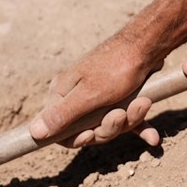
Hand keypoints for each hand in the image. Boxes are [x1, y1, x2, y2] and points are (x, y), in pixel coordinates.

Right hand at [29, 37, 163, 148]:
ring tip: (142, 104)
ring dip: (129, 121)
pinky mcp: (119, 100)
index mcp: (63, 95)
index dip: (78, 138)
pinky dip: (140, 127)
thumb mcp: (87, 96)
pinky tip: (152, 139)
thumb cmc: (115, 68)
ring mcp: (100, 100)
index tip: (91, 135)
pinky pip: (126, 122)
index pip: (61, 132)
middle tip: (121, 113)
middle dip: (109, 128)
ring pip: (110, 127)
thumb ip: (62, 116)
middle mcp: (78, 98)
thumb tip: (33, 132)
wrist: (147, 47)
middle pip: (89, 132)